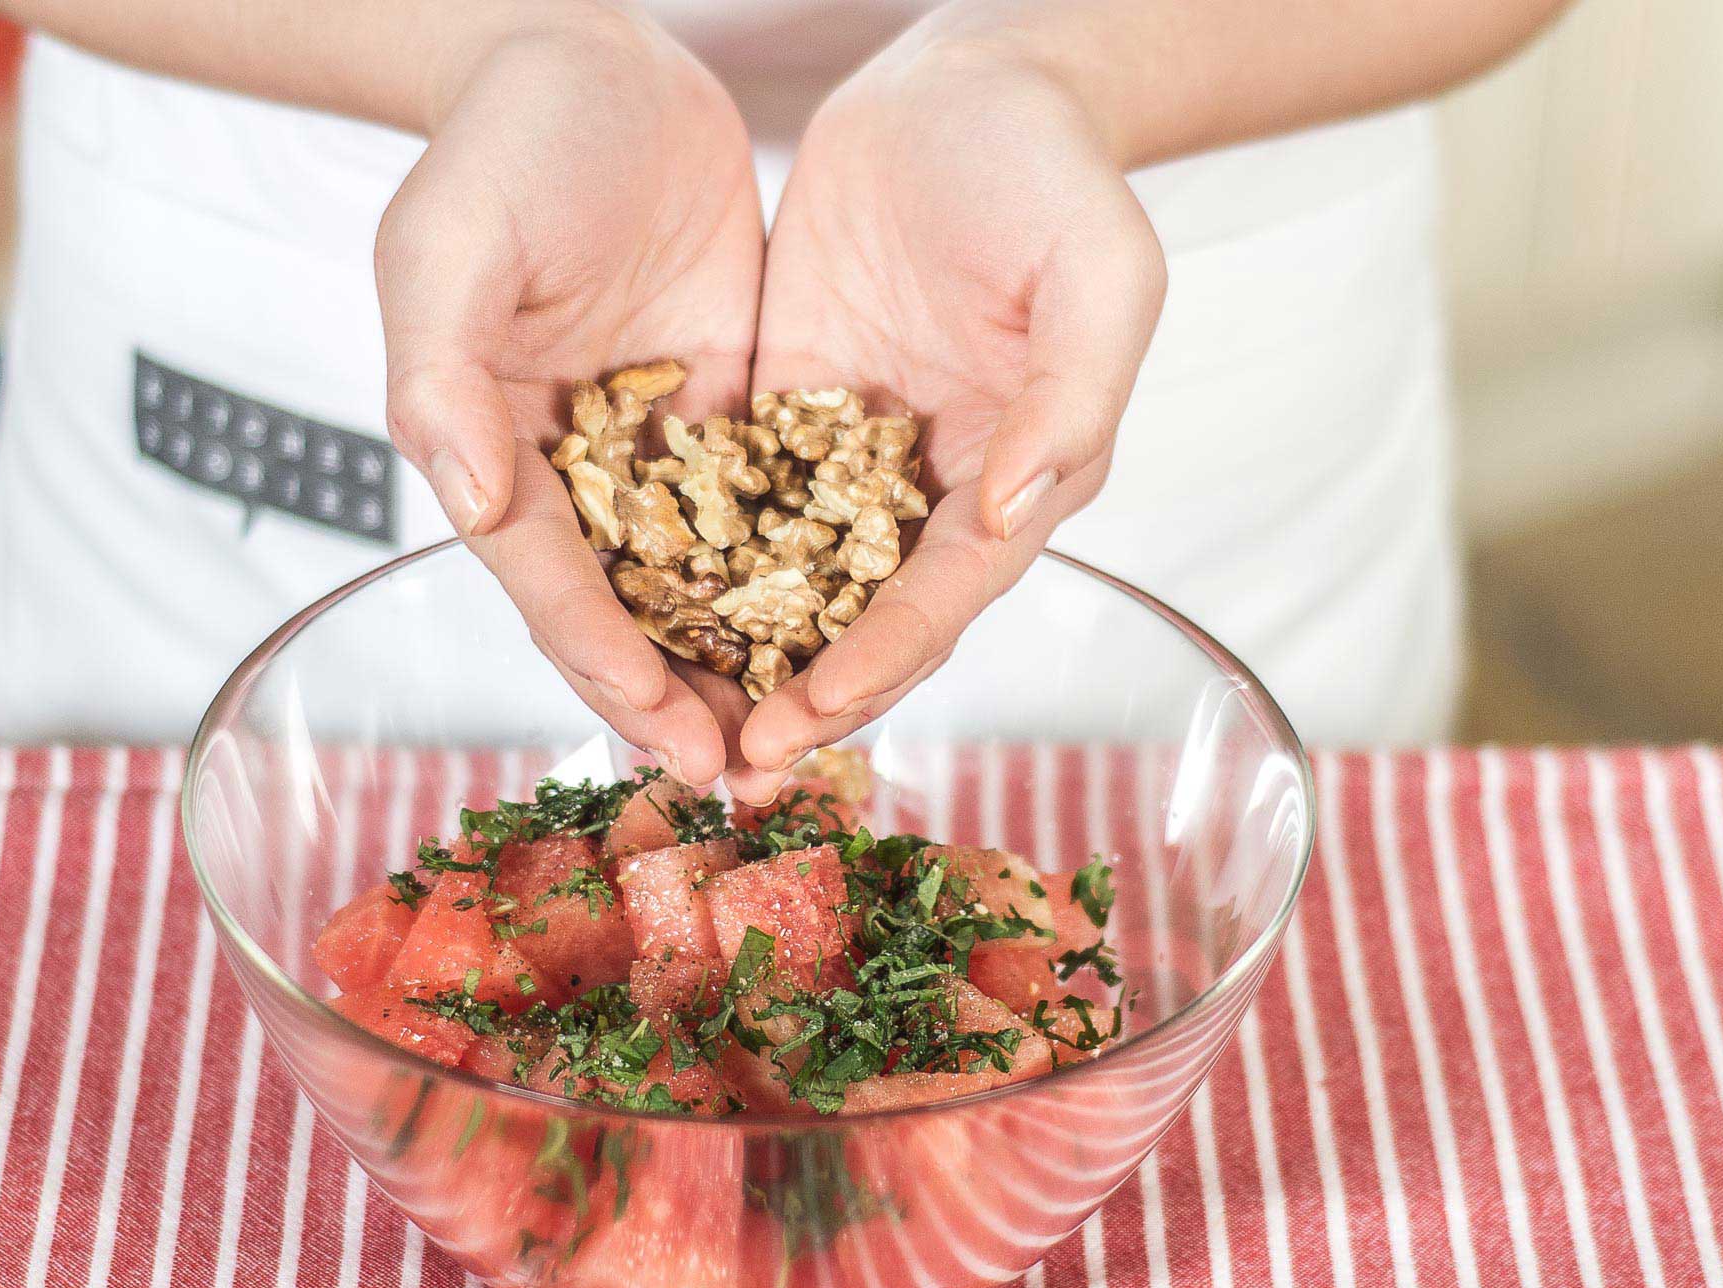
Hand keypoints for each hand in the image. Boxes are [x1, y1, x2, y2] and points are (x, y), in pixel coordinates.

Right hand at [379, 6, 763, 784]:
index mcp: (499, 453)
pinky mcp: (733, 420)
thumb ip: (442, 376)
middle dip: (685, 698)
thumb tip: (469, 501)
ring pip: (710, 586)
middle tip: (749, 779)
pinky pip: (777, 513)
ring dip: (751, 664)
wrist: (594, 61)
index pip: (553, 582)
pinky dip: (806, 578)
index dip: (604, 658)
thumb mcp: (447, 245)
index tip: (665, 726)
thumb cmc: (501, 145)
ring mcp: (661, 456)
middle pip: (633, 612)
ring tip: (811, 739)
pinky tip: (859, 631)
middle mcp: (580, 477)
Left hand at [733, 31, 1165, 798]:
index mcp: (1011, 477)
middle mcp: (927, 489)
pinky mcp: (785, 412)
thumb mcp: (1098, 270)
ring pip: (786, 582)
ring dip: (734, 660)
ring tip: (663, 724)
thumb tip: (1007, 512)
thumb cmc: (1051, 170)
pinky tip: (624, 607)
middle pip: (857, 622)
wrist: (969, 80)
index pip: (939, 601)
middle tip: (722, 773)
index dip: (875, 667)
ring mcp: (850, 456)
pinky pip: (731, 500)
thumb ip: (1071, 398)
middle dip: (796, 700)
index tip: (804, 720)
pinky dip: (690, 560)